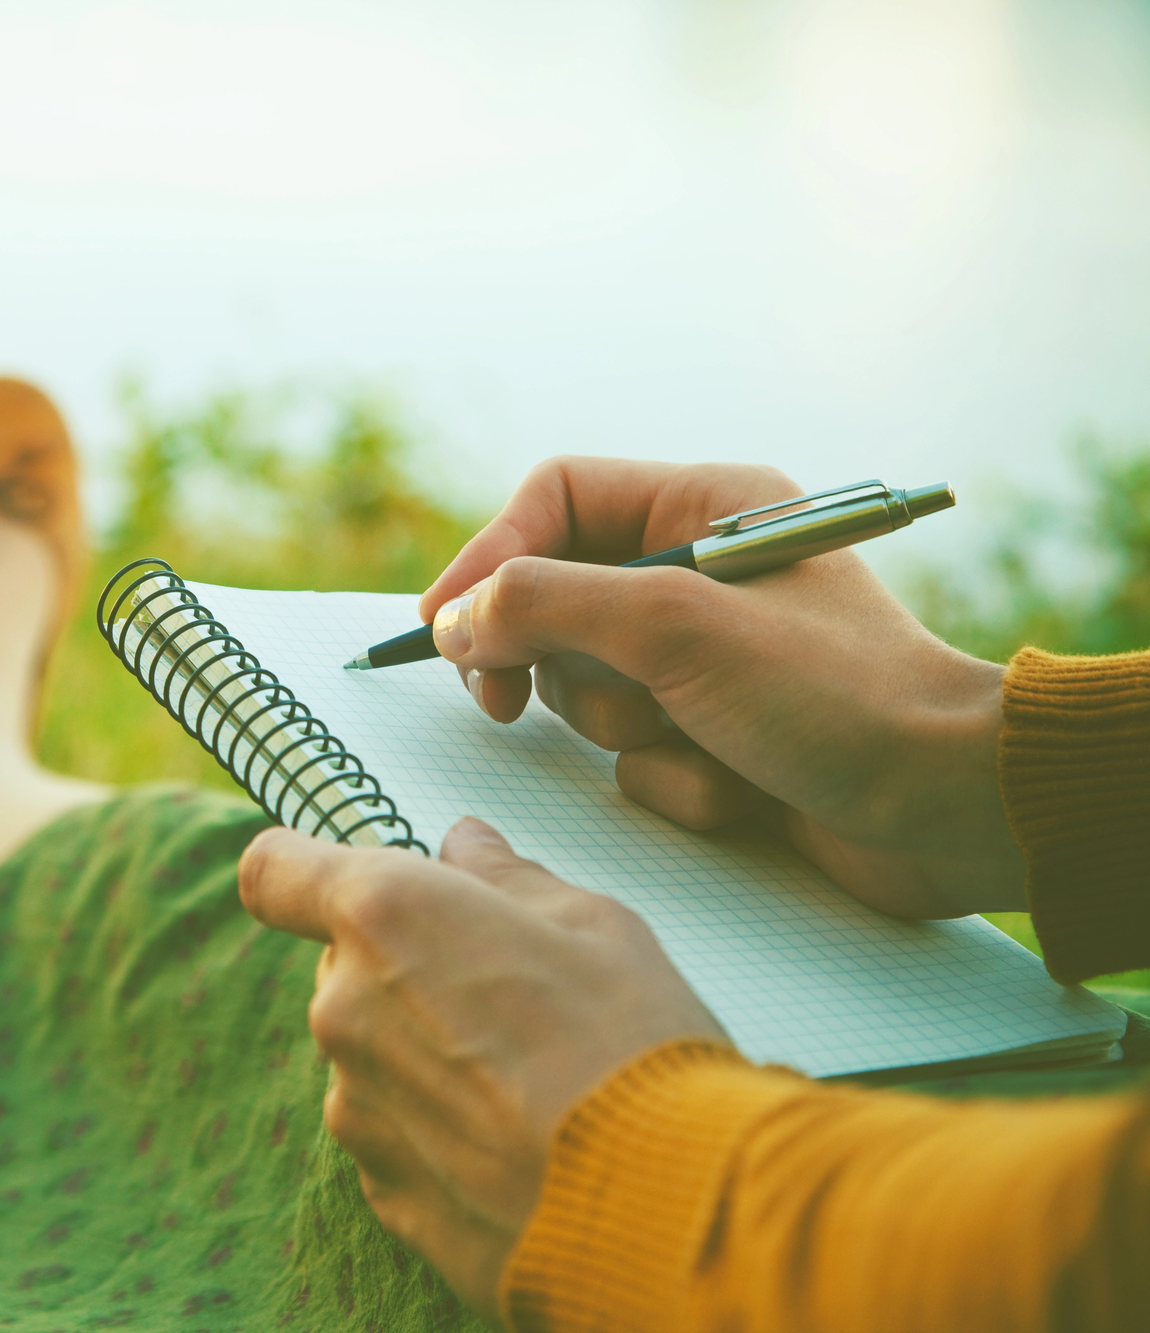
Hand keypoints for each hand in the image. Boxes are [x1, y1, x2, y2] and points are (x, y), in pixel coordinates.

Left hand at [239, 816, 724, 1312]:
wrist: (660, 1211)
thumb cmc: (632, 1047)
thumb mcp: (593, 924)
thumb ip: (508, 880)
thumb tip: (467, 849)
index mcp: (384, 916)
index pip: (275, 871)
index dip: (303, 872)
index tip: (346, 881)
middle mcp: (343, 1008)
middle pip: (343, 967)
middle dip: (404, 969)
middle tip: (504, 991)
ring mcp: (355, 1107)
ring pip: (371, 1057)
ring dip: (426, 1057)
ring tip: (529, 1082)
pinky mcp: (383, 1191)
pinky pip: (397, 1137)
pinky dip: (442, 1135)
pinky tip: (519, 1144)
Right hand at [418, 457, 1023, 918]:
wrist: (949, 808)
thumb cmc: (836, 695)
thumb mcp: (676, 629)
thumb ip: (548, 607)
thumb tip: (455, 622)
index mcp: (704, 508)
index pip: (554, 499)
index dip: (487, 558)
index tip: (439, 629)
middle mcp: (699, 575)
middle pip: (554, 602)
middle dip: (558, 667)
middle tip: (512, 706)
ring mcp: (707, 661)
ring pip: (589, 690)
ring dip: (629, 731)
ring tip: (701, 743)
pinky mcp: (715, 735)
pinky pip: (634, 755)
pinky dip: (673, 781)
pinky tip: (740, 790)